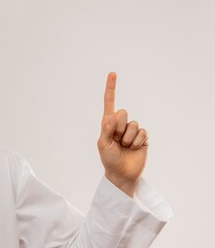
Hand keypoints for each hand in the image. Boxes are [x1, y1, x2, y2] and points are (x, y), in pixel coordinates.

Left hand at [97, 72, 148, 196]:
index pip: (109, 103)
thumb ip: (107, 129)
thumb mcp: (103, 145)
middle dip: (120, 127)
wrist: (123, 174)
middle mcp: (120, 125)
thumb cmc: (109, 159)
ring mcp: (132, 131)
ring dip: (129, 138)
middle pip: (123, 113)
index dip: (111, 88)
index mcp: (108, 124)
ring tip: (125, 147)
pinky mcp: (142, 138)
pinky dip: (137, 142)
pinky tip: (134, 149)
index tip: (113, 73)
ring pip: (134, 124)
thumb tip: (111, 116)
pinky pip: (143, 132)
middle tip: (117, 140)